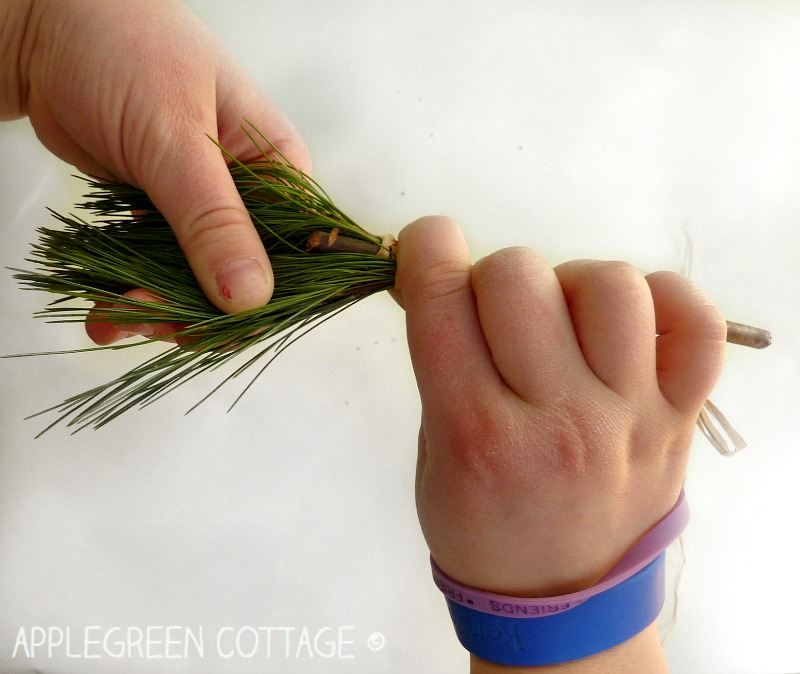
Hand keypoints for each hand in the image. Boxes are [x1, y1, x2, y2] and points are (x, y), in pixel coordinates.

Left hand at [5, 0, 308, 343]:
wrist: (43, 30)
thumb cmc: (124, 49)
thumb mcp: (176, 138)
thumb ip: (213, 221)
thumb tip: (251, 298)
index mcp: (279, 167)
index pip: (300, 252)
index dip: (269, 298)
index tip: (221, 327)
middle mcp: (250, 193)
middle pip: (246, 276)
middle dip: (201, 308)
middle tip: (150, 320)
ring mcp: (205, 206)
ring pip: (200, 280)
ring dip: (161, 308)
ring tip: (117, 316)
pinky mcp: (165, 214)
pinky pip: (161, 268)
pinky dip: (135, 292)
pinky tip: (108, 309)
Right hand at [394, 216, 725, 598]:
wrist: (559, 601)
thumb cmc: (479, 527)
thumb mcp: (432, 450)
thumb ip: (437, 358)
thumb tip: (434, 271)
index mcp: (477, 433)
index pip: (442, 297)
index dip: (425, 248)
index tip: (427, 249)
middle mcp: (559, 418)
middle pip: (516, 274)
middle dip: (488, 277)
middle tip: (492, 318)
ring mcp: (630, 415)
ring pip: (608, 284)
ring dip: (568, 285)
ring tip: (560, 322)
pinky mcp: (680, 416)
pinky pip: (695, 322)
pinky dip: (662, 298)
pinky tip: (626, 323)